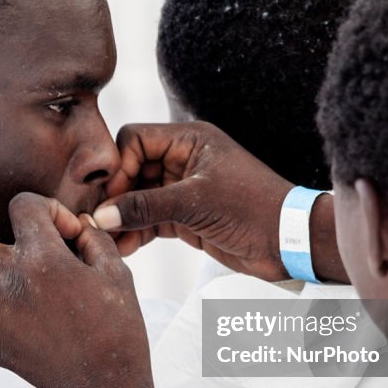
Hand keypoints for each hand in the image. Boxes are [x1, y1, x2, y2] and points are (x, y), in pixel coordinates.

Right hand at [92, 122, 346, 283]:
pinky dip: (135, 232)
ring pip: (138, 198)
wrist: (289, 244)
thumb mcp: (195, 204)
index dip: (119, 165)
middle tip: (97, 220)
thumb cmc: (252, 210)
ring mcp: (183, 189)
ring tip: (105, 239)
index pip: (135, 140)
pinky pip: (150, 219)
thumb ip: (145, 207)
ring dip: (122, 217)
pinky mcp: (185, 217)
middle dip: (114, 195)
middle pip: (131, 169)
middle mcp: (183, 160)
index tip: (112, 195)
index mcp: (190, 140)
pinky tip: (122, 248)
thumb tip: (102, 215)